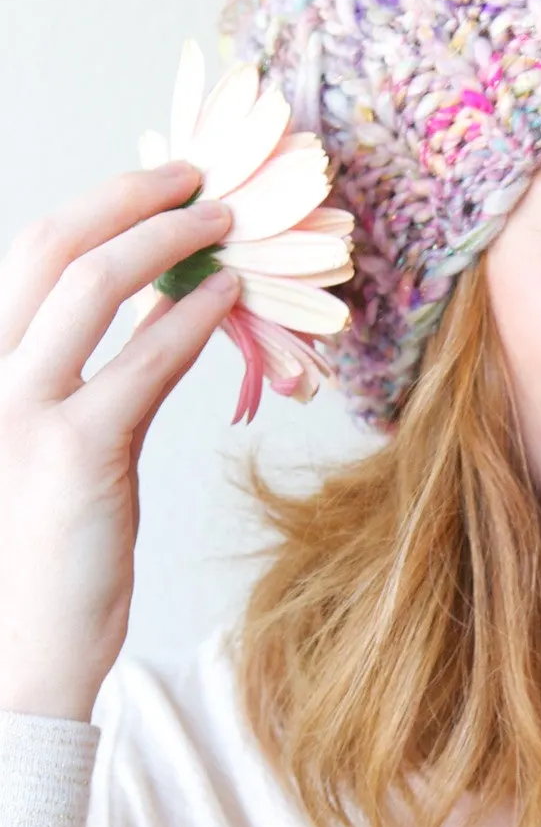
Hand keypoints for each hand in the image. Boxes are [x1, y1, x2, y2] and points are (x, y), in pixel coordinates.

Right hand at [0, 163, 238, 720]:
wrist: (23, 649)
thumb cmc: (54, 555)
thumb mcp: (70, 444)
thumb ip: (102, 376)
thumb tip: (162, 308)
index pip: (33, 253)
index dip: (101, 205)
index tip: (163, 185)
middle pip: (52, 245)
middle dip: (130, 195)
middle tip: (198, 178)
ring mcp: (22, 410)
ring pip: (92, 283)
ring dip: (168, 239)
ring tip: (228, 225)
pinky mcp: (75, 454)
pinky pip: (141, 363)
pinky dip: (192, 320)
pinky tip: (231, 301)